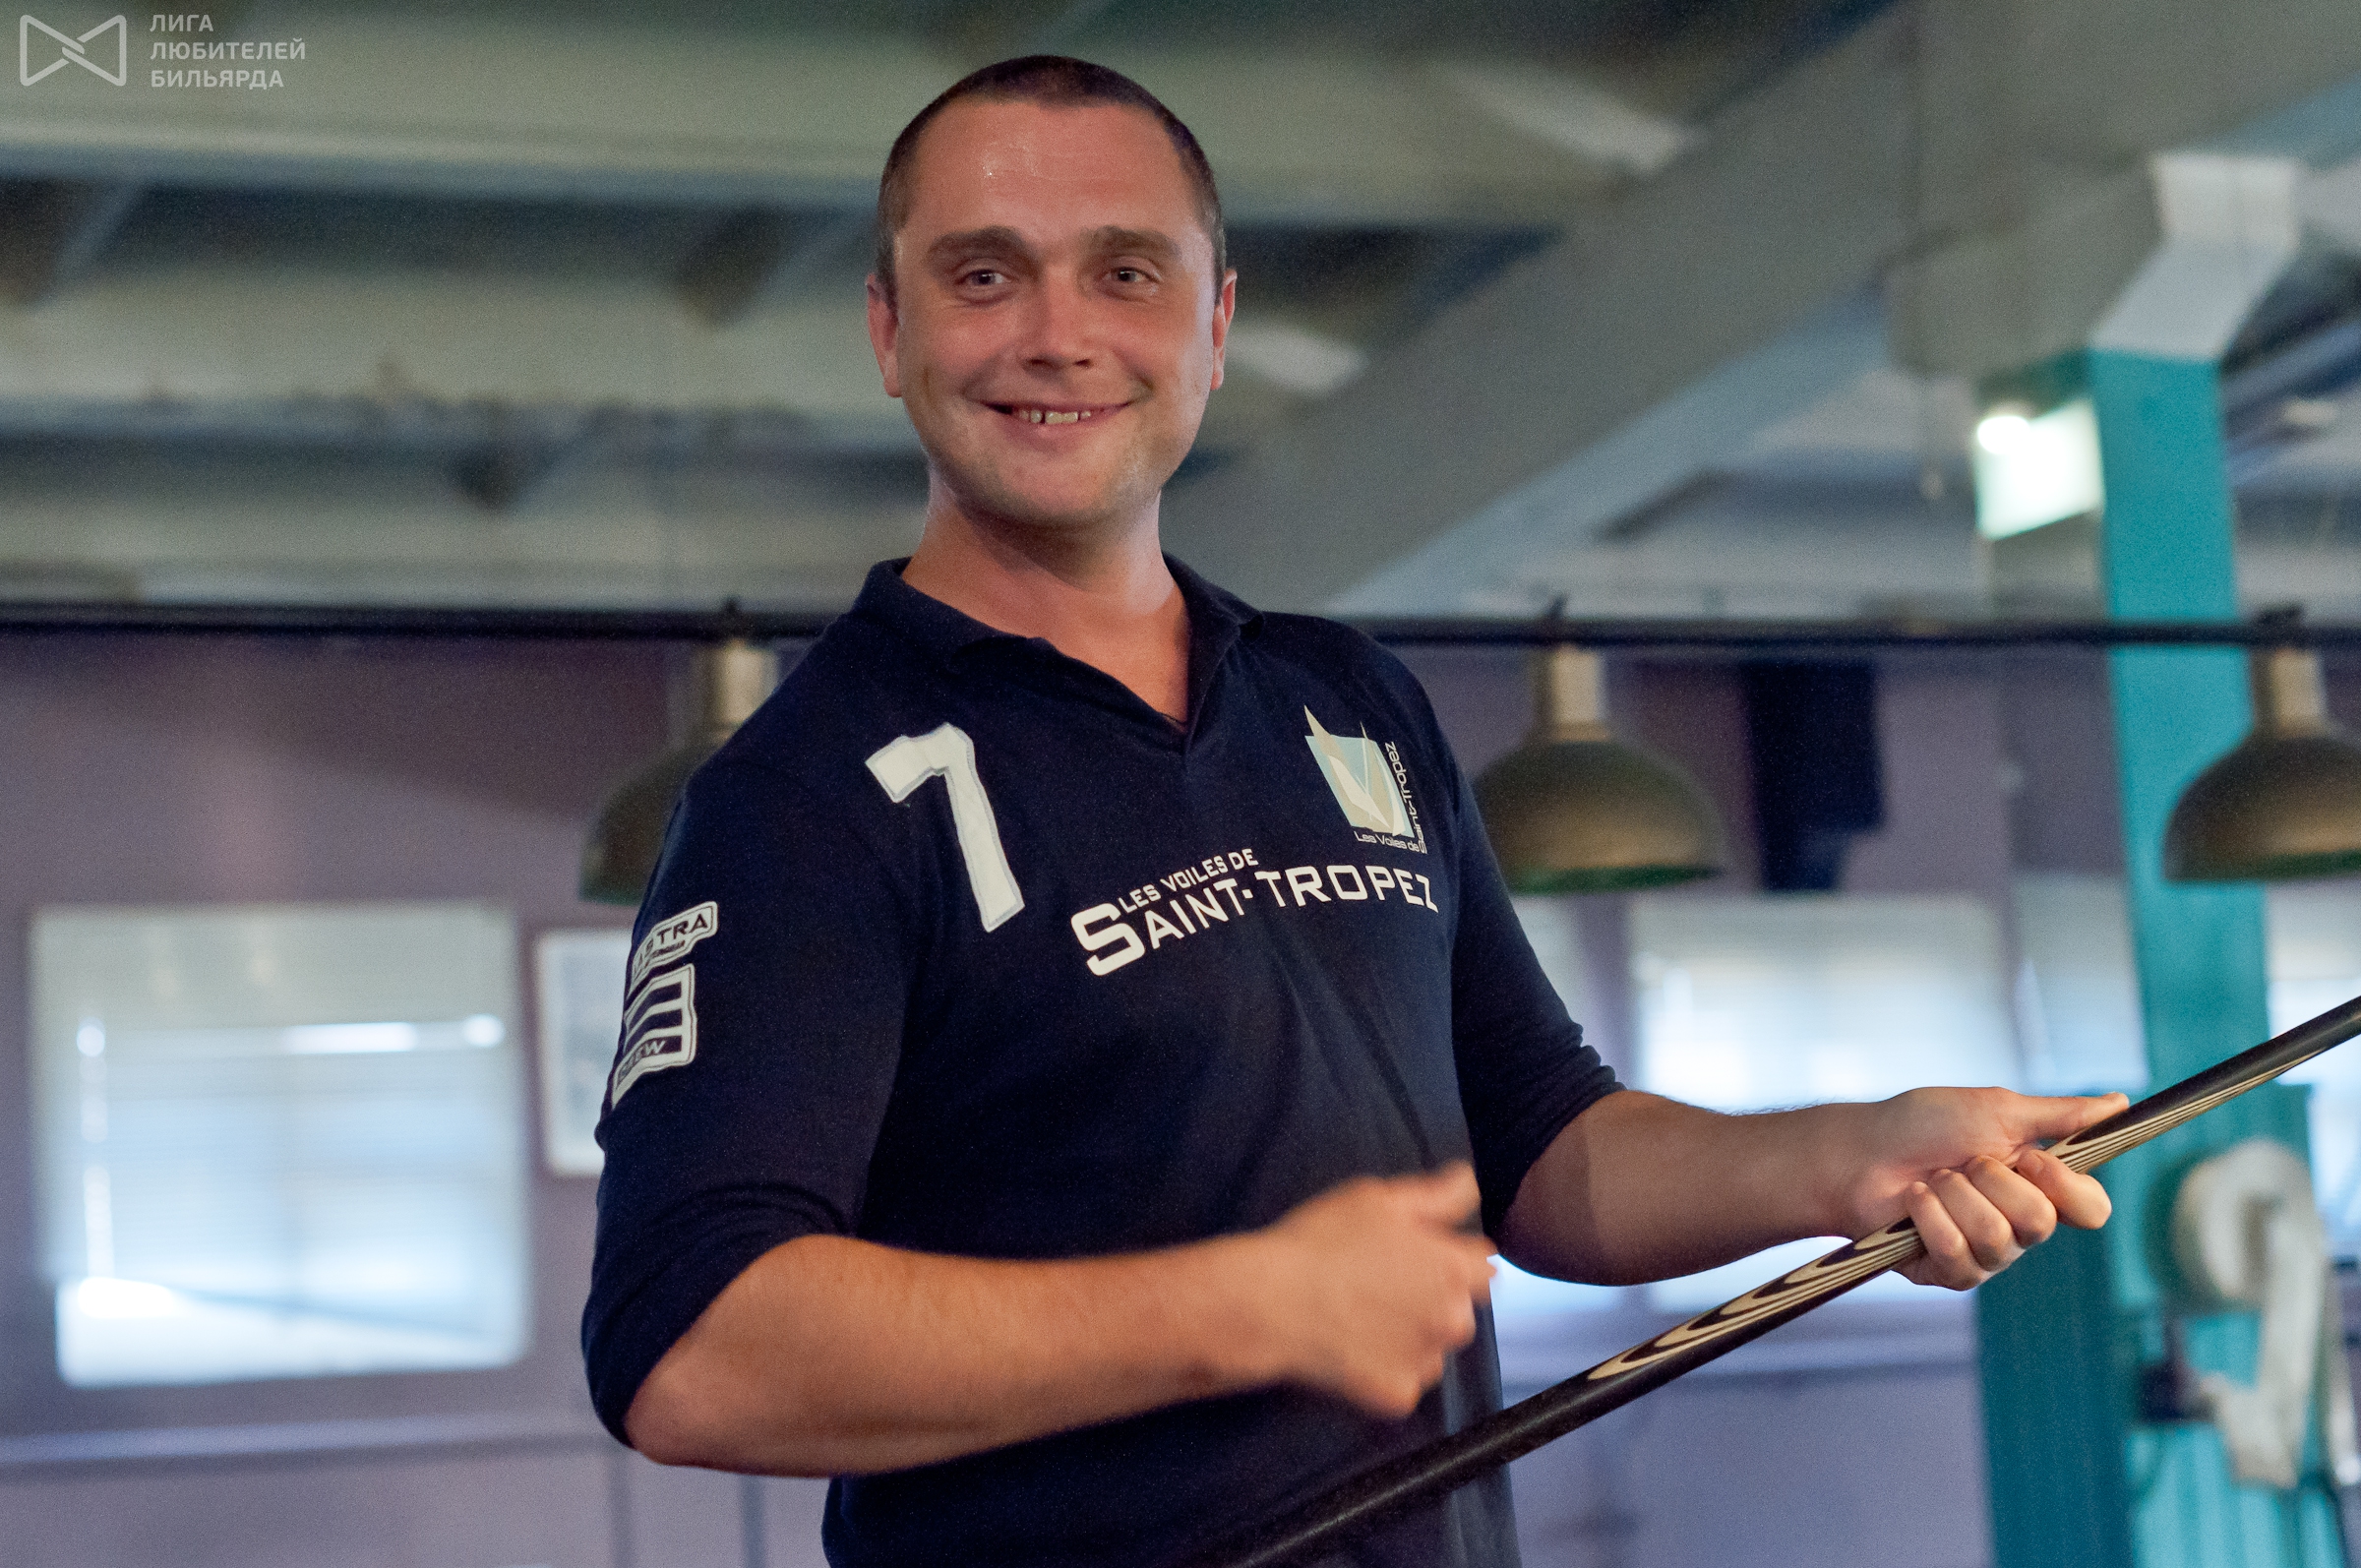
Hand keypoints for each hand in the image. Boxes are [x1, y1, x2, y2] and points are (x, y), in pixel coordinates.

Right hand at [1250, 1164, 1495, 1417]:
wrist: (1269, 1303)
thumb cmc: (1321, 1242)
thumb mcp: (1378, 1198)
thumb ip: (1438, 1194)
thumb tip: (1470, 1183)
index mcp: (1454, 1271)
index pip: (1481, 1266)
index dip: (1448, 1257)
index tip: (1412, 1256)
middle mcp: (1452, 1321)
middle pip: (1459, 1310)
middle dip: (1432, 1299)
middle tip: (1379, 1285)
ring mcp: (1425, 1364)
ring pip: (1432, 1348)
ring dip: (1412, 1336)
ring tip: (1361, 1316)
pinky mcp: (1397, 1396)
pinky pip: (1402, 1381)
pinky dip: (1384, 1369)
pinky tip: (1351, 1347)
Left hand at [1837, 1087, 2124, 1289]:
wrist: (1860, 1150)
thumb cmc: (1923, 1124)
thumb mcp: (1996, 1109)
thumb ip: (2060, 1114)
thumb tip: (2121, 1102)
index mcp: (2040, 1184)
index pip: (2092, 1208)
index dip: (2067, 1188)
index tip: (2031, 1160)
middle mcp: (2021, 1223)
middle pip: (2041, 1222)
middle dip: (1992, 1181)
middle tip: (1963, 1161)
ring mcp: (1987, 1253)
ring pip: (1997, 1237)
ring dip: (1955, 1195)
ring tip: (1933, 1179)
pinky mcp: (1950, 1272)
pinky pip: (1958, 1254)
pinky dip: (1930, 1218)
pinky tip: (1913, 1202)